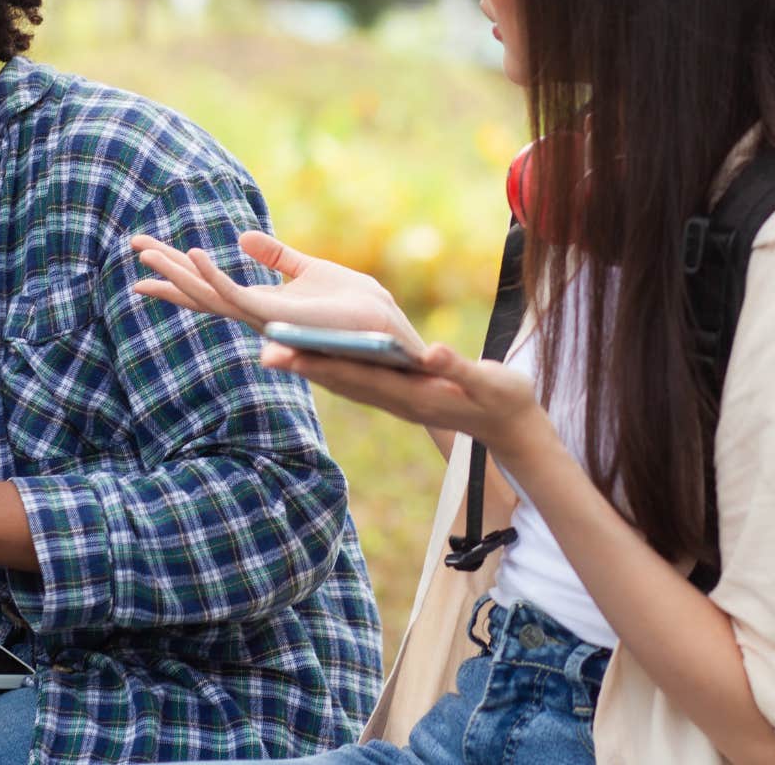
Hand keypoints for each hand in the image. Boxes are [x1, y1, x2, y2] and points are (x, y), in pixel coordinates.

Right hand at [130, 230, 425, 353]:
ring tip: (147, 249)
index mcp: (262, 304)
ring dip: (178, 271)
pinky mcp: (277, 318)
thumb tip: (242, 238)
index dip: (178, 270)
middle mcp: (256, 316)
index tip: (146, 252)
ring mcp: (263, 320)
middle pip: (199, 291)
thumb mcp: (312, 271)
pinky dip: (212, 276)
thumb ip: (277, 257)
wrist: (387, 339)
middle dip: (165, 270)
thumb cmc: (358, 310)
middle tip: (131, 244)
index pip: (211, 286)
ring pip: (208, 294)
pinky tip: (193, 254)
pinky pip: (235, 296)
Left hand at [263, 340, 551, 461]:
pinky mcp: (400, 394)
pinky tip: (316, 351)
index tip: (288, 354)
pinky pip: (358, 379)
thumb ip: (460, 369)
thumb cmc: (503, 401)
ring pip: (344, 380)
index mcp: (412, 395)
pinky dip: (333, 365)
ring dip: (311, 365)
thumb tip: (432, 353)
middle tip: (263, 350)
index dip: (320, 364)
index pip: (357, 377)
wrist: (511, 427)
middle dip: (302, 364)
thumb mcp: (488, 383)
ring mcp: (396, 399)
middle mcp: (396, 399)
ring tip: (276, 348)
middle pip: (340, 379)